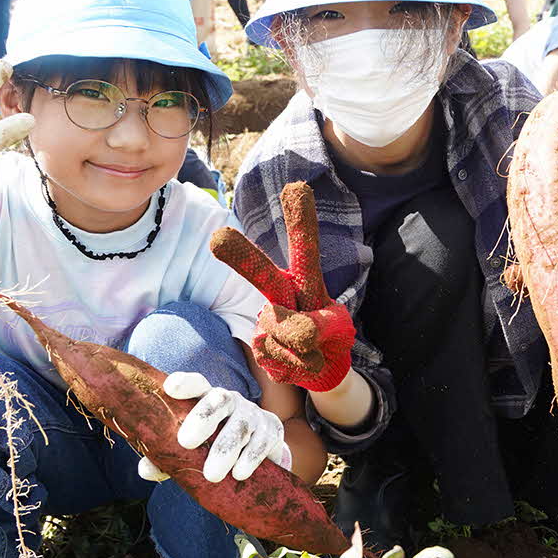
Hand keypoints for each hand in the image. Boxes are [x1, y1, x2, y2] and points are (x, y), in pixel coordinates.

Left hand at [137, 372, 289, 482]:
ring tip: (212, 475)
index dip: (185, 383)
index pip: (196, 383)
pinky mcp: (272, 430)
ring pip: (240, 426)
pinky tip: (239, 474)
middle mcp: (230, 401)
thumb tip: (146, 469)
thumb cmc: (213, 446)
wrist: (258, 453)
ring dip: (225, 449)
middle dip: (203, 417)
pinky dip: (250, 458)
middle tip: (185, 442)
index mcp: (206, 399)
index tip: (170, 388)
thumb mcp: (189, 450)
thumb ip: (166, 458)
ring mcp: (252, 414)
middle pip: (219, 400)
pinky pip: (262, 442)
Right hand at [210, 182, 354, 391]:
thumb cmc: (331, 337)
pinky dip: (300, 366)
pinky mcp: (262, 347)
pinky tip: (301, 364)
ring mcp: (268, 322)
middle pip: (261, 273)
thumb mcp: (339, 327)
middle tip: (218, 238)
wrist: (323, 370)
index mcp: (305, 281)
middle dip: (240, 254)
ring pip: (282, 330)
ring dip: (305, 347)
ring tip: (314, 351)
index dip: (300, 219)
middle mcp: (281, 295)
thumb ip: (323, 325)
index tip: (295, 187)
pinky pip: (282, 358)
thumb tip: (296, 332)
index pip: (305, 247)